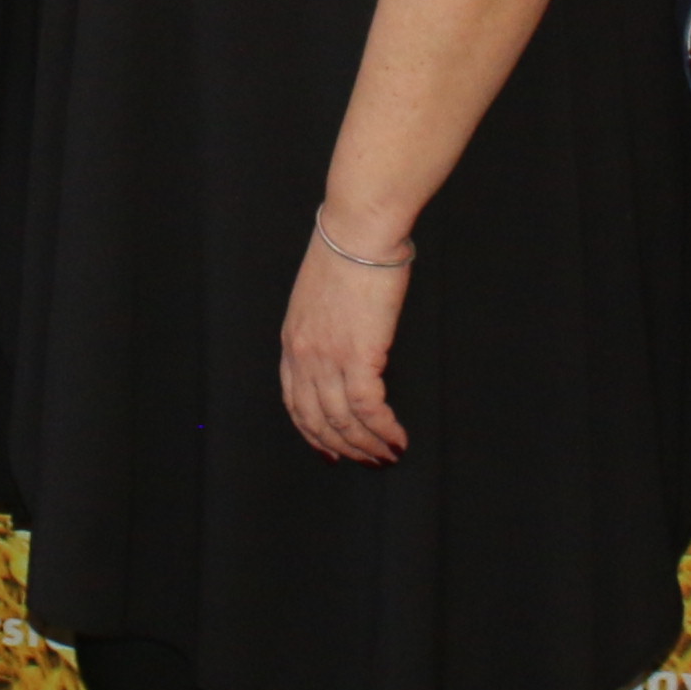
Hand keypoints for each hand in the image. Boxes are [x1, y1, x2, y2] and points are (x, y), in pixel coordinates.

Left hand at [279, 210, 412, 463]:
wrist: (359, 229)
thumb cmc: (348, 249)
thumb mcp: (320, 293)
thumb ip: (325, 324)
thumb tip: (346, 342)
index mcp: (293, 339)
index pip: (294, 401)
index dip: (311, 432)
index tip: (329, 450)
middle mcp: (304, 354)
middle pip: (315, 419)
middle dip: (341, 448)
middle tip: (366, 461)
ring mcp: (328, 357)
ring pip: (342, 421)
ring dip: (366, 445)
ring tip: (387, 455)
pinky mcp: (358, 355)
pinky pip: (368, 408)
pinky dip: (383, 429)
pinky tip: (397, 438)